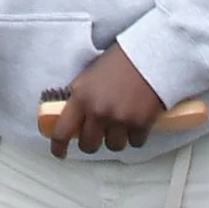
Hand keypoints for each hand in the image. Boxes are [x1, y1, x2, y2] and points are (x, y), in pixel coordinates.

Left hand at [46, 43, 168, 156]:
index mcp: (81, 98)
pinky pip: (135, 142)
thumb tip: (73, 118)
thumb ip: (79, 98)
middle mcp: (98, 111)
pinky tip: (137, 121)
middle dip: (92, 142)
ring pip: (113, 146)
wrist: (149, 54)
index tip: (59, 153)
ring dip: (116, 139)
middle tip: (97, 134)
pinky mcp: (140, 124)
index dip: (58, 146)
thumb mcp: (89, 76)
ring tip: (121, 123)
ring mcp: (120, 119)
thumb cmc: (119, 61)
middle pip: (89, 145)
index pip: (62, 131)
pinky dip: (136, 136)